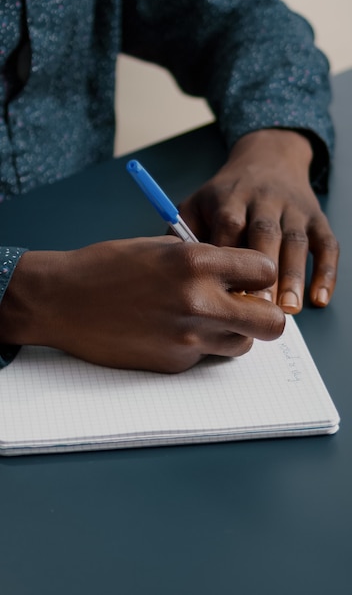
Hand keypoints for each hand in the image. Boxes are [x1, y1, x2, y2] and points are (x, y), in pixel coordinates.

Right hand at [0, 237, 283, 372]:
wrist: (63, 300)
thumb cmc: (106, 266)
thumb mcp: (162, 246)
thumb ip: (206, 260)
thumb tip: (238, 275)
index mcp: (196, 262)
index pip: (266, 271)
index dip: (260, 273)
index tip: (250, 277)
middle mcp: (198, 302)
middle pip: (272, 322)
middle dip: (267, 314)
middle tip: (249, 307)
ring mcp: (187, 338)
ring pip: (243, 344)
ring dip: (235, 332)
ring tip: (207, 318)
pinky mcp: (174, 362)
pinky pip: (207, 356)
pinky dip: (200, 344)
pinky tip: (172, 329)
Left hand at [178, 129, 338, 313]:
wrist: (268, 158)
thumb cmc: (225, 194)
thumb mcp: (196, 203)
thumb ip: (181, 235)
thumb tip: (167, 275)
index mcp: (229, 197)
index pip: (229, 224)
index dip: (228, 257)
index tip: (221, 291)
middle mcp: (263, 200)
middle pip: (265, 232)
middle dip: (263, 269)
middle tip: (259, 306)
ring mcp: (293, 209)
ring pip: (296, 241)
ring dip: (294, 275)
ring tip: (289, 309)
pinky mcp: (316, 218)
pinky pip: (326, 244)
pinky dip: (326, 272)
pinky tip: (320, 299)